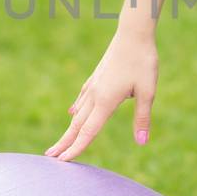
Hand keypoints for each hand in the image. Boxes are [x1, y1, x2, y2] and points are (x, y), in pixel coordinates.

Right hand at [45, 28, 158, 163]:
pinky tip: (72, 113)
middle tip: (49, 158)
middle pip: (77, 125)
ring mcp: (94, 85)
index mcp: (106, 101)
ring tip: (59, 142)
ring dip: (68, 129)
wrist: (133, 33)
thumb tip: (142, 143)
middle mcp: (95, 95)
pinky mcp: (96, 76)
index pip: (88, 131)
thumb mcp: (147, 92)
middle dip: (64, 142)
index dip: (76, 148)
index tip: (63, 161)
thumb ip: (142, 118)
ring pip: (78, 112)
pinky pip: (82, 98)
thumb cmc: (143, 61)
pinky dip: (76, 109)